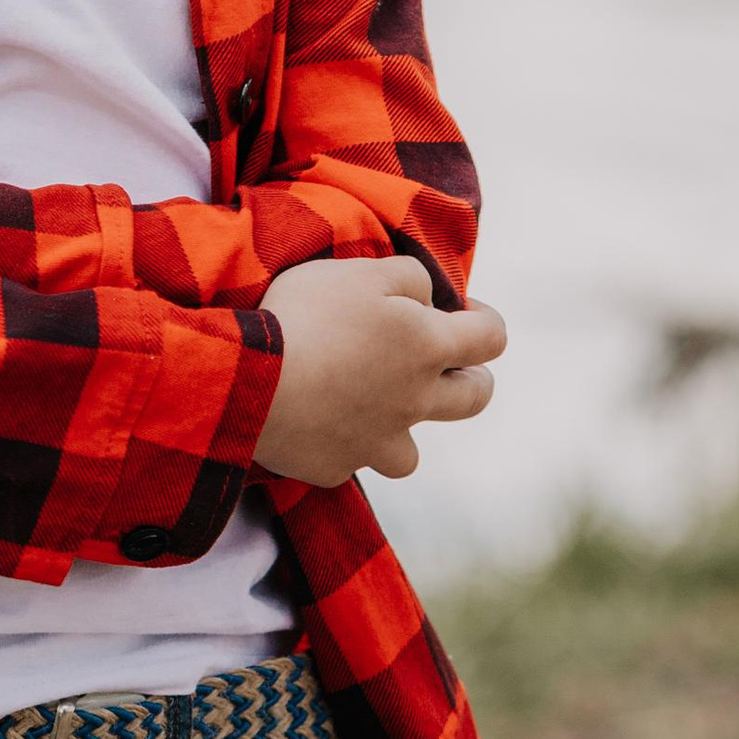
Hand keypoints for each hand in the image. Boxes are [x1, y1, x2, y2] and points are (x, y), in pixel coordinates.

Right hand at [254, 256, 504, 484]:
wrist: (247, 382)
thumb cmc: (306, 316)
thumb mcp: (361, 271)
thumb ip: (409, 278)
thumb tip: (428, 299)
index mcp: (427, 348)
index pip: (491, 338)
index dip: (483, 319)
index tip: (460, 308)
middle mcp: (414, 402)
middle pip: (474, 399)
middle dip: (469, 377)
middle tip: (440, 361)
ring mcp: (377, 444)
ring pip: (412, 452)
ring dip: (402, 428)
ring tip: (372, 406)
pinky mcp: (334, 468)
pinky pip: (349, 460)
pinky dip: (338, 443)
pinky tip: (312, 422)